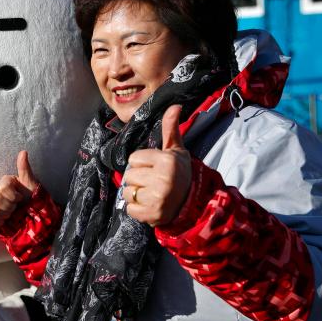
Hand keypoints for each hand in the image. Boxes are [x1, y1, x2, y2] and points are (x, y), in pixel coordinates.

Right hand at [0, 151, 40, 229]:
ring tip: (11, 214)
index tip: (20, 198)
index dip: (13, 196)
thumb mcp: (30, 183)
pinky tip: (5, 220)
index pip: (2, 187)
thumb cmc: (31, 198)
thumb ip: (24, 168)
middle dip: (10, 206)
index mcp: (4, 183)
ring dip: (6, 215)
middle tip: (16, 207)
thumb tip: (23, 151)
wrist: (32, 216)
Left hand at [123, 105, 191, 225]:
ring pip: (127, 193)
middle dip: (138, 179)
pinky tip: (149, 206)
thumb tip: (175, 105)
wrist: (194, 203)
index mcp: (166, 161)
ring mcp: (158, 199)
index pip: (134, 159)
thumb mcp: (176, 150)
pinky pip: (129, 210)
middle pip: (128, 176)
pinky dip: (136, 210)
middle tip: (153, 182)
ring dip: (135, 195)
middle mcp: (163, 180)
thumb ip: (170, 129)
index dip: (142, 163)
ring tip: (151, 194)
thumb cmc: (180, 173)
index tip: (154, 168)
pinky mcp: (153, 215)